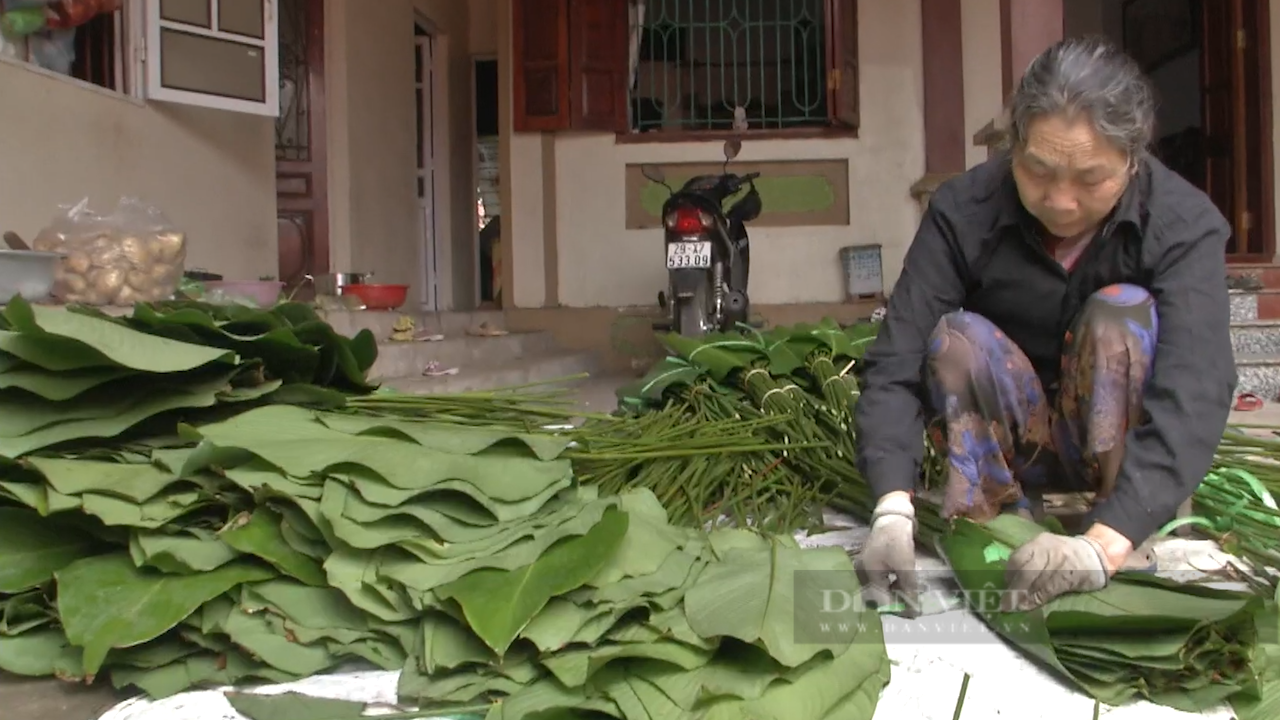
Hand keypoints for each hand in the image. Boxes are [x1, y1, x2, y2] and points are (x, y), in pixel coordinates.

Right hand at [859, 492, 919, 612]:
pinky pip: (885, 577)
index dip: (898, 608)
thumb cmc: (897, 540)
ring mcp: (870, 565)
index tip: (913, 614)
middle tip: (914, 606)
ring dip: (897, 592)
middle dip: (897, 601)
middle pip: (881, 594)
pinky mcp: (877, 560)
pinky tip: (905, 583)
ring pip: (884, 586)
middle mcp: (865, 572)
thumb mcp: (905, 566)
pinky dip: (896, 582)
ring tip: (912, 595)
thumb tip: (914, 611)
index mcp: (869, 574)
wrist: (894, 514)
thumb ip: (908, 588)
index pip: (882, 600)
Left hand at [1001, 533, 1108, 611]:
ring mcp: (1059, 562)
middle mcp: (1047, 550)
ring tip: (1015, 606)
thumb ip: (1031, 560)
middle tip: (1006, 601)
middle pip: (1025, 570)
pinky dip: (1037, 599)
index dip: (1009, 573)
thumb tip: (1010, 579)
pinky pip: (1048, 589)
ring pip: (1036, 581)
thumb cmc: (1067, 554)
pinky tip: (1029, 606)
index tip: (1005, 585)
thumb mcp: (1047, 550)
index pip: (1018, 557)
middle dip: (1014, 587)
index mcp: (1039, 542)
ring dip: (1023, 596)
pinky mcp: (1069, 576)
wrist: (1098, 554)